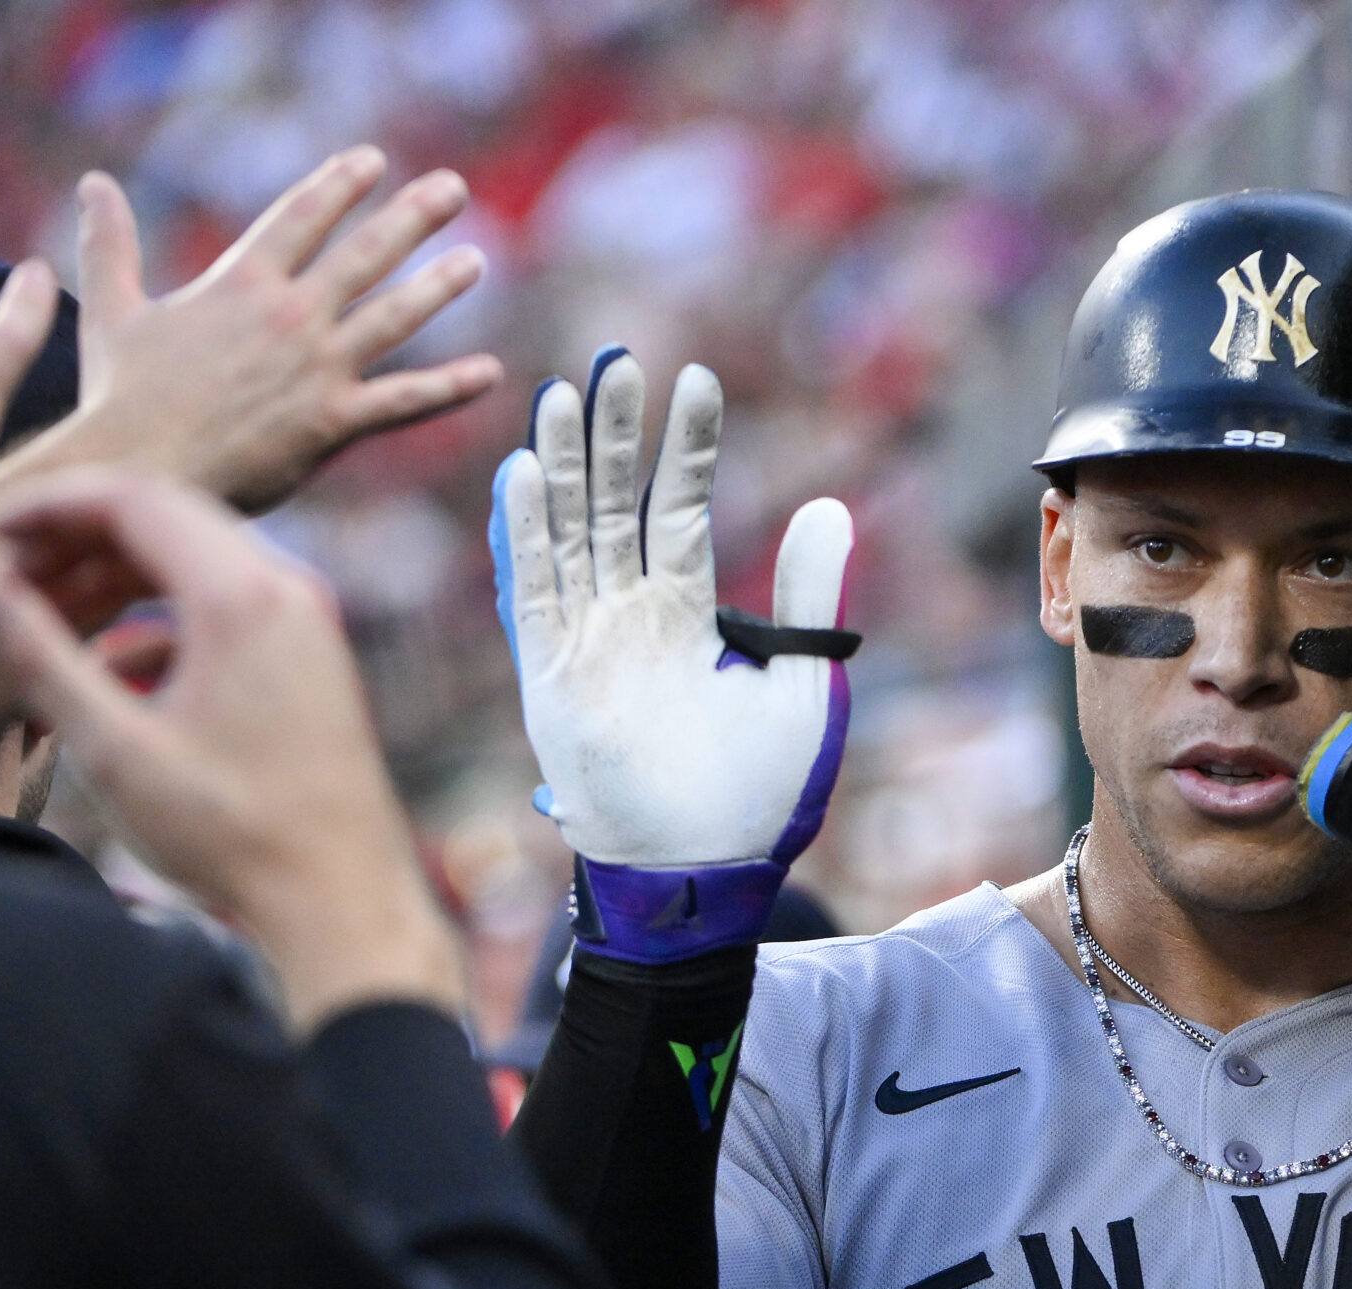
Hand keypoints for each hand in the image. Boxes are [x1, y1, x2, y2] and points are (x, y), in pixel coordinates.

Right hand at [0, 148, 499, 516]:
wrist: (138, 469)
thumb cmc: (122, 397)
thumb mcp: (112, 308)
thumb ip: (110, 243)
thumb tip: (93, 182)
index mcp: (240, 283)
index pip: (300, 217)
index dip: (339, 185)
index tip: (373, 160)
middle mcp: (289, 316)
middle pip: (362, 254)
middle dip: (411, 217)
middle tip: (454, 187)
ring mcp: (317, 367)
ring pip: (394, 317)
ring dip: (439, 287)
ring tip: (476, 262)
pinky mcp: (334, 421)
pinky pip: (406, 401)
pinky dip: (451, 388)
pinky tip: (491, 373)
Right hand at [0, 467, 461, 1030]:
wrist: (342, 899)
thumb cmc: (235, 832)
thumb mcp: (114, 746)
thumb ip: (42, 655)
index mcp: (245, 597)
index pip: (132, 498)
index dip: (49, 504)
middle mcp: (289, 593)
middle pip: (164, 521)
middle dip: (74, 538)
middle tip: (3, 575)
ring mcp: (308, 626)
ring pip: (192, 566)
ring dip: (112, 582)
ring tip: (36, 622)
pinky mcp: (310, 663)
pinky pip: (222, 613)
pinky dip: (157, 625)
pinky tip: (105, 673)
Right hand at [492, 347, 854, 960]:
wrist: (705, 868)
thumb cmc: (758, 795)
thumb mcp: (802, 683)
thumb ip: (809, 596)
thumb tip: (829, 507)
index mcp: (689, 616)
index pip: (682, 509)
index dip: (686, 447)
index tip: (694, 379)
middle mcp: (630, 618)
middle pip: (614, 505)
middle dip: (613, 435)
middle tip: (615, 357)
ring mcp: (584, 642)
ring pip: (569, 532)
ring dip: (562, 465)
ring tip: (563, 392)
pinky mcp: (549, 676)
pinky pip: (535, 591)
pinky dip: (528, 533)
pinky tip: (522, 472)